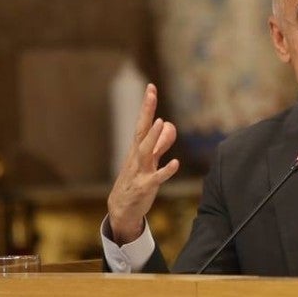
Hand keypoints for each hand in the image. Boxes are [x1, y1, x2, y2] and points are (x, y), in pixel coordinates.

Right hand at [107, 84, 179, 244]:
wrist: (121, 209)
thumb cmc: (136, 181)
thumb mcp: (149, 160)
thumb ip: (160, 144)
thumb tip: (169, 124)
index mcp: (137, 148)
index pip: (142, 123)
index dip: (147, 106)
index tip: (151, 87)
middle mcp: (137, 156)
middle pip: (141, 130)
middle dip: (146, 112)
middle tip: (151, 93)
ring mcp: (139, 171)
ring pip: (146, 151)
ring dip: (153, 137)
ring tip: (160, 122)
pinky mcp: (145, 187)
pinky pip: (156, 178)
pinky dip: (166, 170)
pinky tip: (176, 163)